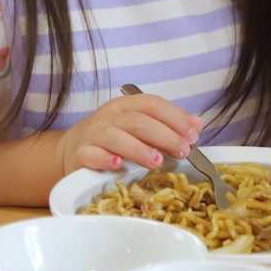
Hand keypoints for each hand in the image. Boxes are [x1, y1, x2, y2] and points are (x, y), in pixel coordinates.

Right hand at [55, 94, 202, 173]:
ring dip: (138, 148)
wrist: (72, 148)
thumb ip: (167, 125)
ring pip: (116, 137)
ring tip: (157, 161)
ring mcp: (93, 134)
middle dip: (164, 135)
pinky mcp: (80, 154)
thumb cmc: (112, 138)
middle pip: (138, 121)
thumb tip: (197, 124)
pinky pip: (91, 155)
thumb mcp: (139, 126)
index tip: (193, 134)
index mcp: (126, 105)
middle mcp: (109, 117)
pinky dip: (104, 159)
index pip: (153, 104)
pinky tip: (117, 165)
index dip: (175, 118)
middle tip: (182, 151)